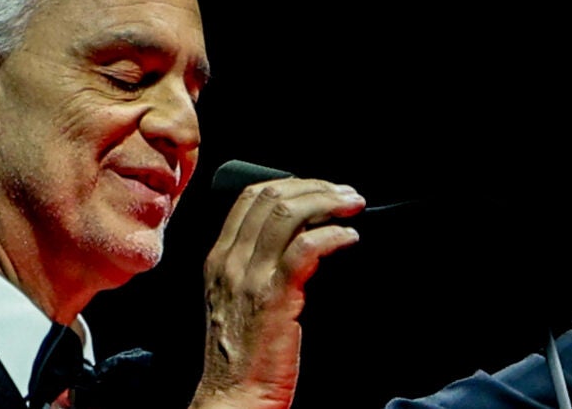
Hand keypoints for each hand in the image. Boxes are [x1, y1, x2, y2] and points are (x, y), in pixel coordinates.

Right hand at [190, 178, 364, 408]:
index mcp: (219, 258)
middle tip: (346, 194)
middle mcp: (228, 261)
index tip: (321, 189)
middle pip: (269, 197)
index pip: (250, 198)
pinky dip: (331, 236)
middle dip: (315, 187)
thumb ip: (256, 268)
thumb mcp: (238, 300)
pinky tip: (349, 237)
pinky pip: (304, 250)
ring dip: (326, 203)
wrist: (233, 396)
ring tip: (352, 207)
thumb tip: (301, 239)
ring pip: (286, 215)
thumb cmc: (243, 356)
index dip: (291, 184)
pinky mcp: (272, 298)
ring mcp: (248, 278)